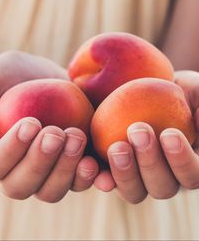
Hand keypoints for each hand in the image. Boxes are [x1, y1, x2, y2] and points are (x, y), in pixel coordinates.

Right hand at [0, 51, 98, 201]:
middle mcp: (21, 170)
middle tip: (55, 134)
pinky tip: (99, 167)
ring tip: (77, 136)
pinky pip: (82, 184)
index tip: (31, 123)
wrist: (58, 80)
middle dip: (39, 162)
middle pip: (21, 186)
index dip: (11, 150)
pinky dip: (93, 180)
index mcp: (1, 153)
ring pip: (52, 191)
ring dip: (65, 170)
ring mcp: (50, 173)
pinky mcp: (77, 169)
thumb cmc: (24, 75)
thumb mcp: (3, 72)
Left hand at [94, 71, 198, 203]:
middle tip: (138, 131)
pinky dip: (100, 177)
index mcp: (188, 162)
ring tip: (117, 146)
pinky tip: (91, 165)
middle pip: (163, 187)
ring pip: (134, 191)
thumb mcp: (192, 90)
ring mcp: (138, 176)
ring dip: (125, 172)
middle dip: (151, 163)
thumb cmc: (172, 89)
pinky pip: (107, 181)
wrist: (140, 87)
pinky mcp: (113, 170)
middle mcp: (165, 176)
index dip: (182, 160)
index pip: (193, 174)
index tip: (169, 134)